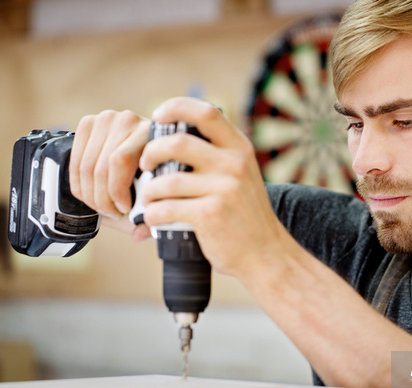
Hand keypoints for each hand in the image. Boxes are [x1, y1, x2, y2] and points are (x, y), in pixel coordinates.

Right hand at [69, 110, 151, 239]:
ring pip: (85, 166)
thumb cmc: (157, 171)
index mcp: (149, 131)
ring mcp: (106, 118)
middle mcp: (127, 119)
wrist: (149, 144)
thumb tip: (137, 234)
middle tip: (112, 212)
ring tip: (103, 206)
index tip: (125, 209)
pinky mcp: (88, 123)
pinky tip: (90, 194)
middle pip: (100, 166)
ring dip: (90, 194)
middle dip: (103, 198)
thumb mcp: (160, 187)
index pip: (119, 161)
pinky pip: (75, 161)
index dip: (116, 191)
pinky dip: (79, 184)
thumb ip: (152, 211)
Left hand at [140, 97, 289, 276]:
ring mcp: (224, 189)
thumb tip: (168, 142)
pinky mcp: (210, 214)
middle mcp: (234, 164)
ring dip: (149, 192)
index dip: (176, 107)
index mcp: (240, 149)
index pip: (206, 112)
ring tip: (150, 201)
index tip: (157, 115)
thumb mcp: (242, 177)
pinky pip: (166, 208)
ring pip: (166, 181)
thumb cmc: (245, 217)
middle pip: (177, 143)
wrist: (266, 255)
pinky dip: (153, 215)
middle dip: (151, 153)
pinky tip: (155, 219)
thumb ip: (216, 158)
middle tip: (145, 165)